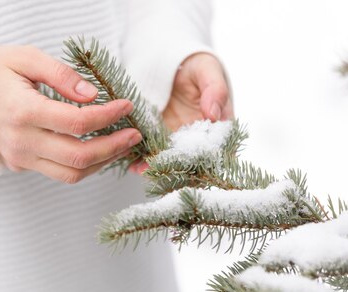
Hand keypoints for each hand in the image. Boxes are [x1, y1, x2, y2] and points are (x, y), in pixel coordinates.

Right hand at [0, 45, 141, 183]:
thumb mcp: (24, 58)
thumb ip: (61, 74)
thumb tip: (92, 95)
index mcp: (23, 112)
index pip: (77, 124)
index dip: (108, 116)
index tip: (126, 105)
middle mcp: (22, 142)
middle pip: (79, 157)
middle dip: (114, 147)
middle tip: (134, 134)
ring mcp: (20, 158)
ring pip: (71, 174)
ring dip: (102, 162)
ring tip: (121, 144)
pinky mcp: (21, 165)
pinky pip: (59, 173)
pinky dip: (84, 164)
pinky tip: (97, 148)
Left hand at [130, 53, 233, 174]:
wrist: (175, 64)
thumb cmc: (198, 68)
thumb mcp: (208, 72)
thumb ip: (215, 90)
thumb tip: (214, 114)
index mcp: (217, 126)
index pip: (215, 148)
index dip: (205, 159)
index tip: (191, 165)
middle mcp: (196, 137)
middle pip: (188, 159)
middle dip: (174, 168)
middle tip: (158, 171)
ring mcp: (175, 138)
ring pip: (167, 158)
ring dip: (154, 166)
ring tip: (140, 170)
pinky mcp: (156, 136)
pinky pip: (149, 149)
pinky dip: (140, 158)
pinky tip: (130, 163)